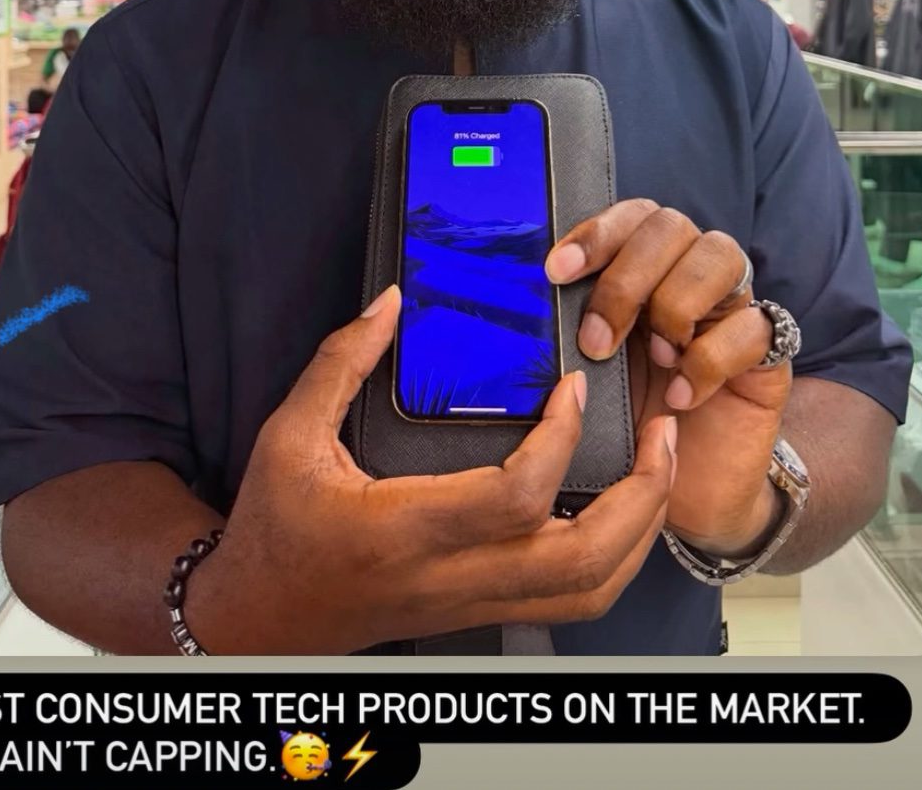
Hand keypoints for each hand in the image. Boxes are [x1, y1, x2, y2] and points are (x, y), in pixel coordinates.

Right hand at [186, 286, 675, 653]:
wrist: (260, 620)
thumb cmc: (274, 530)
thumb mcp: (288, 436)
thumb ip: (340, 364)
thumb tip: (390, 303)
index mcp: (406, 530)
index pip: (515, 498)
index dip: (560, 440)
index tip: (572, 387)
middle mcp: (451, 578)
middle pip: (582, 561)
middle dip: (641, 496)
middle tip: (660, 432)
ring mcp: (473, 605)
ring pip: (590, 592)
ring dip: (640, 531)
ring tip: (657, 466)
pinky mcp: (480, 613)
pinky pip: (571, 600)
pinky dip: (614, 557)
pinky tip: (619, 509)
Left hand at [546, 202, 791, 557]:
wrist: (689, 491)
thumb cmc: (633, 425)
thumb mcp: (593, 372)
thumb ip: (577, 327)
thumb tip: (535, 298)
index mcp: (647, 269)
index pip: (631, 216)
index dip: (596, 234)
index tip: (556, 271)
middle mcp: (692, 276)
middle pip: (670, 226)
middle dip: (626, 279)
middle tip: (597, 341)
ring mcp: (735, 309)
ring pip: (720, 254)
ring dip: (675, 304)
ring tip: (657, 359)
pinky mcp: (770, 354)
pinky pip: (754, 326)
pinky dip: (710, 360)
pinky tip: (682, 399)